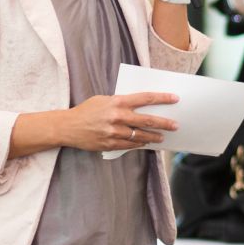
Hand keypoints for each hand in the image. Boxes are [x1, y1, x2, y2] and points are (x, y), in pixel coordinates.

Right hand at [58, 92, 179, 152]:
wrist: (68, 126)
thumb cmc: (86, 111)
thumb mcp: (103, 100)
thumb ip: (120, 102)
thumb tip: (139, 105)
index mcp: (117, 102)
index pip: (145, 98)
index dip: (162, 98)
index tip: (174, 98)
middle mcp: (118, 117)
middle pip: (147, 120)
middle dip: (164, 123)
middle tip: (175, 125)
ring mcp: (114, 132)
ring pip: (140, 136)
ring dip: (153, 137)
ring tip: (162, 137)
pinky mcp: (110, 144)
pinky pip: (130, 145)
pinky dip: (139, 144)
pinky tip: (146, 144)